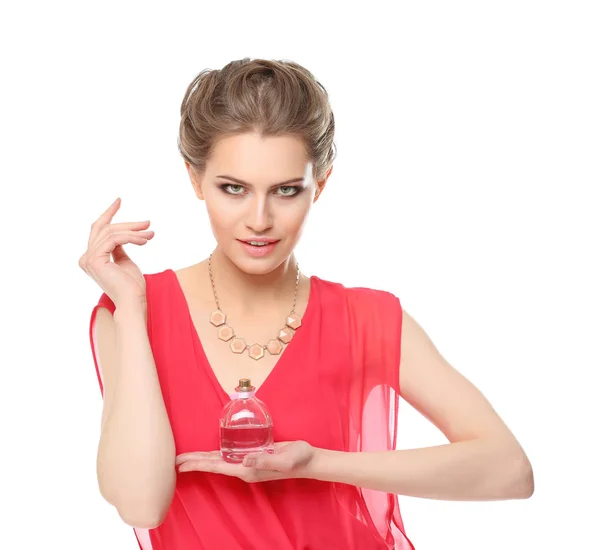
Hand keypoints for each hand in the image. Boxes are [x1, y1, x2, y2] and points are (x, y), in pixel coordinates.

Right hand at [79, 197, 153, 306]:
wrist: (133, 302)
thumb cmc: (132, 287)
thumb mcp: (125, 262)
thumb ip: (119, 248)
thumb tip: (121, 236)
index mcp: (91, 258)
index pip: (98, 230)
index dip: (108, 214)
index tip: (119, 201)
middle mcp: (86, 257)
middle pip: (105, 228)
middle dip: (126, 222)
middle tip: (147, 222)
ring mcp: (88, 258)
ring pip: (112, 232)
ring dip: (134, 231)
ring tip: (151, 233)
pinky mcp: (95, 259)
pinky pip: (115, 239)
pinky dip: (132, 237)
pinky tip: (145, 240)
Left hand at [175, 441, 315, 482]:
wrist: (309, 460)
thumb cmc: (298, 459)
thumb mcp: (284, 459)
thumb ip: (265, 460)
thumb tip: (243, 460)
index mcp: (248, 470)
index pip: (217, 467)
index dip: (198, 465)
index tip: (180, 464)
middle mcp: (244, 468)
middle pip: (214, 465)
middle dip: (194, 463)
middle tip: (174, 461)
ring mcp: (248, 463)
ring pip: (219, 461)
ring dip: (202, 459)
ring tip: (185, 458)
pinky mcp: (252, 456)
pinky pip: (229, 457)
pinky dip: (215, 455)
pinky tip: (210, 454)